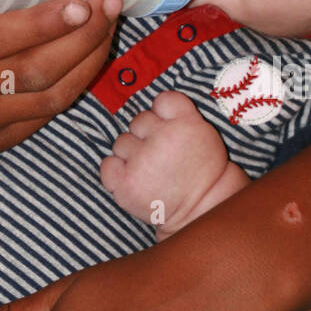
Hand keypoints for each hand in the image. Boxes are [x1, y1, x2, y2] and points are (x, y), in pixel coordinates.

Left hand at [101, 91, 234, 231]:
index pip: (162, 99)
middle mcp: (162, 137)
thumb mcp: (203, 132)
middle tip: (162, 157)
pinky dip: (115, 172)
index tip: (168, 128)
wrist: (202, 210)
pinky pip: (107, 165)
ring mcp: (142, 160)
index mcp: (186, 122)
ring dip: (131, 154)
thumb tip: (153, 108)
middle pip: (139, 120)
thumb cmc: (201, 170)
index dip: (162, 113)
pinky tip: (132, 179)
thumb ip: (180, 115)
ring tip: (151, 172)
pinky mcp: (126, 183)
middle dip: (146, 136)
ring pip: (122, 142)